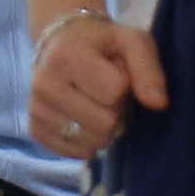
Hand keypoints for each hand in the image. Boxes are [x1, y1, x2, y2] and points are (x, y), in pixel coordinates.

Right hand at [28, 15, 168, 159]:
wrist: (60, 43)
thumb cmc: (101, 43)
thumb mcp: (132, 42)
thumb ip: (149, 70)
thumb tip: (159, 104)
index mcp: (66, 56)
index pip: (115, 93)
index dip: (125, 86)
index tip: (116, 71)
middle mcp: (44, 85)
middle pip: (105, 123)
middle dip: (116, 111)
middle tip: (106, 91)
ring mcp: (36, 110)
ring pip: (93, 142)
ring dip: (104, 128)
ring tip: (95, 103)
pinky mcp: (35, 131)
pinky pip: (77, 153)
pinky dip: (88, 140)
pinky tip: (83, 117)